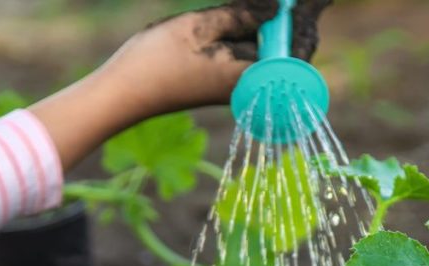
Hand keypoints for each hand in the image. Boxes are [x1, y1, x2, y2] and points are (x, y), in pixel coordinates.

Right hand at [30, 1, 330, 170]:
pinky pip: (247, 56)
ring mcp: (235, 85)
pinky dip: (250, 36)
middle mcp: (248, 86)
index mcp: (251, 76)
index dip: (303, 24)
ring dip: (269, 29)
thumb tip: (277, 9)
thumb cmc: (159, 61)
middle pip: (285, 53)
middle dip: (290, 26)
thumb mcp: (202, 27)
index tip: (303, 3)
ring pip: (265, 53)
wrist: (124, 93)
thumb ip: (243, 15)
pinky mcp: (220, 82)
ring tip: (269, 8)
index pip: (297, 52)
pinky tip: (241, 18)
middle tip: (290, 4)